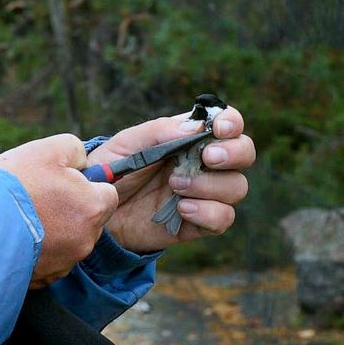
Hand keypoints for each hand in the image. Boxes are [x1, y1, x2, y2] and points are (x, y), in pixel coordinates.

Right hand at [0, 134, 119, 285]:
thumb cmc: (14, 185)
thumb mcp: (46, 150)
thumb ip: (74, 149)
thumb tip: (81, 161)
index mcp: (92, 208)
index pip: (108, 193)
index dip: (87, 184)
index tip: (64, 181)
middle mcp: (85, 240)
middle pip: (88, 220)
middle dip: (69, 209)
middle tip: (39, 197)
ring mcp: (64, 263)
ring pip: (67, 241)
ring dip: (53, 230)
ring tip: (22, 216)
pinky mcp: (43, 279)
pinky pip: (47, 260)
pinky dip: (36, 249)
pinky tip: (16, 236)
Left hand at [87, 105, 254, 253]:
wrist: (98, 212)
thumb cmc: (112, 170)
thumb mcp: (126, 145)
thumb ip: (159, 132)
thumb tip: (195, 127)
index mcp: (190, 137)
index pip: (227, 123)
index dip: (231, 122)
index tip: (219, 129)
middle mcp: (204, 163)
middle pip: (245, 153)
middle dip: (233, 153)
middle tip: (207, 157)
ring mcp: (204, 193)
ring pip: (237, 187)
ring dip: (211, 184)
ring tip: (175, 185)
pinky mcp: (198, 222)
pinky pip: (224, 218)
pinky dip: (208, 212)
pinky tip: (182, 209)